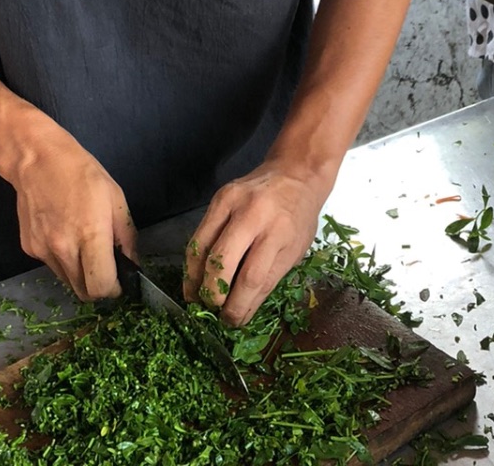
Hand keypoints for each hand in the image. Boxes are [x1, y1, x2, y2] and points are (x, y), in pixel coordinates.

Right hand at [7, 121, 136, 302]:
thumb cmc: (83, 174)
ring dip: (80, 274)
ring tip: (83, 246)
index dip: (114, 289)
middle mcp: (64, 249)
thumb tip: (133, 266)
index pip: (101, 287)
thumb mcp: (116, 199)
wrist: (38, 160)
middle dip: (98, 286)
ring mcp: (43, 251)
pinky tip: (63, 234)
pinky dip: (63, 260)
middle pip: (83, 292)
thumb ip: (126, 237)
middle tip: (105, 267)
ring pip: (67, 282)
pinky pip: (52, 266)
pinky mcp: (30, 249)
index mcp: (90, 235)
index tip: (119, 279)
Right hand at [182, 162, 330, 326]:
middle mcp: (253, 215)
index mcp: (279, 232)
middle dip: (212, 295)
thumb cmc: (299, 216)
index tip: (232, 322)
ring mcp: (232, 202)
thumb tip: (240, 312)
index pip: (252, 278)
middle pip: (222, 262)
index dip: (238, 306)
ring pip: (201, 247)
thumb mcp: (295, 251)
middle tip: (212, 311)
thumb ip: (268, 280)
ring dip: (194, 279)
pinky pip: (198, 233)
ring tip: (195, 298)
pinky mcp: (217, 197)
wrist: (295, 172)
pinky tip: (195, 275)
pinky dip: (194, 259)